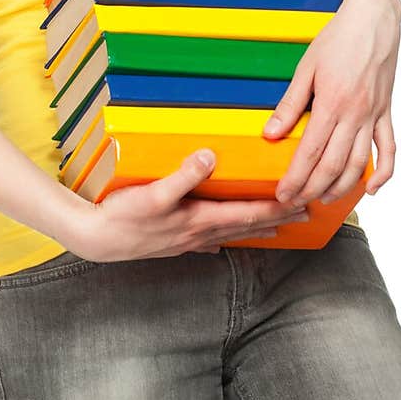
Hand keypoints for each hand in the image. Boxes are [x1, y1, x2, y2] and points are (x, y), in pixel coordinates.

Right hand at [67, 150, 311, 262]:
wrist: (97, 239)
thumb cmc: (124, 215)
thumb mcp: (153, 192)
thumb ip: (184, 174)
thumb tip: (211, 156)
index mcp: (199, 219)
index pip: (247, 213)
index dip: (276, 208)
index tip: (301, 203)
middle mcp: (199, 233)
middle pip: (246, 226)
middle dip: (276, 220)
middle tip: (303, 216)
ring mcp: (187, 241)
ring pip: (230, 235)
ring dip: (255, 230)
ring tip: (276, 230)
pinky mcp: (173, 243)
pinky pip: (208, 241)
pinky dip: (223, 239)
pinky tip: (221, 243)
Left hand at [261, 0, 400, 207]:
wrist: (374, 18)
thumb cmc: (339, 38)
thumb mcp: (307, 67)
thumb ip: (290, 104)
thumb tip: (271, 133)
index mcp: (332, 103)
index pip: (310, 152)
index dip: (295, 178)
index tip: (282, 194)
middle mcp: (356, 114)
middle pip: (334, 165)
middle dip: (312, 189)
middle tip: (295, 203)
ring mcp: (374, 115)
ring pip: (360, 164)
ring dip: (341, 187)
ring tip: (323, 200)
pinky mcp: (386, 112)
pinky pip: (389, 149)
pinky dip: (384, 173)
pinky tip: (371, 189)